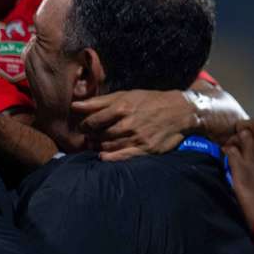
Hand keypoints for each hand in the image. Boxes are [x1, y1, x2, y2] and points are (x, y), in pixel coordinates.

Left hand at [72, 90, 195, 160]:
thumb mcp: (125, 95)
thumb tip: (74, 105)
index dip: (84, 125)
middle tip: (88, 137)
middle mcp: (128, 123)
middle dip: (90, 137)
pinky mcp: (145, 150)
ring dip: (98, 146)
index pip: (93, 121)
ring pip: (109, 146)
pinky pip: (122, 156)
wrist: (179, 111)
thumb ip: (99, 101)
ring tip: (96, 144)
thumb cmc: (149, 101)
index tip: (82, 127)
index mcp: (122, 107)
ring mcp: (137, 138)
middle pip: (99, 135)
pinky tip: (103, 155)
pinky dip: (110, 157)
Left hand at [221, 119, 253, 227]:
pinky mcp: (243, 176)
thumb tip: (248, 158)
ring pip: (246, 137)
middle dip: (245, 125)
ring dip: (235, 136)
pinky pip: (234, 154)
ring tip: (228, 142)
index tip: (243, 130)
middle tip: (234, 132)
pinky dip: (227, 150)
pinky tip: (224, 151)